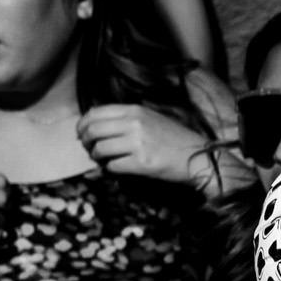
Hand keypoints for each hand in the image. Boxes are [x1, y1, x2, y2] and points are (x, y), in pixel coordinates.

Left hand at [78, 103, 209, 187]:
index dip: (83, 124)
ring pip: (100, 149)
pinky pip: (113, 166)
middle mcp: (134, 124)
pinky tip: (115, 168)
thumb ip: (127, 118)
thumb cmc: (176, 140)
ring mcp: (138, 143)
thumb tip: (98, 125)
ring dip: (96, 157)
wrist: (198, 157)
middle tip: (89, 149)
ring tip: (102, 160)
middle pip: (93, 130)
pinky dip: (109, 169)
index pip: (95, 113)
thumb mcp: (151, 118)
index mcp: (135, 111)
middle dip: (86, 142)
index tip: (82, 133)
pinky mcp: (142, 163)